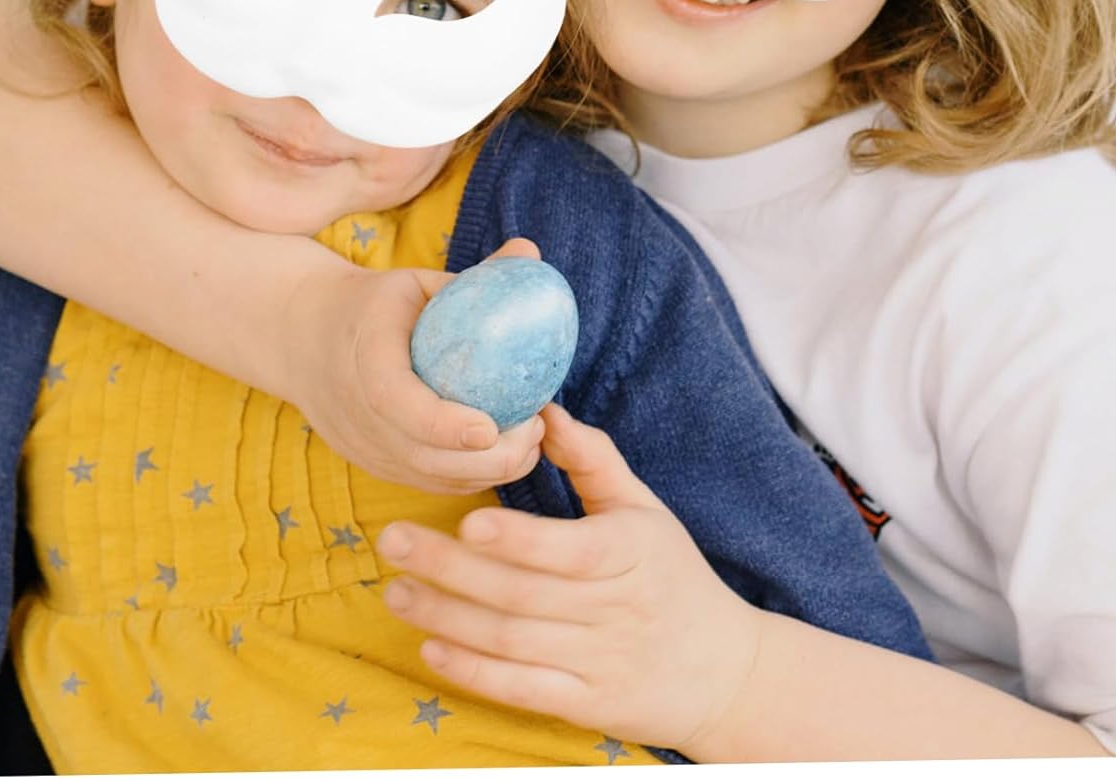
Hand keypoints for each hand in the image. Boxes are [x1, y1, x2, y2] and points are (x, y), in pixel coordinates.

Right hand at [277, 237, 546, 493]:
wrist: (301, 337)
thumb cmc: (373, 304)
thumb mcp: (415, 281)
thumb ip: (475, 276)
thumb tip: (531, 252)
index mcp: (363, 354)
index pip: (394, 401)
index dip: (442, 423)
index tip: (490, 428)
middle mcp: (355, 411)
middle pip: (420, 456)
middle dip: (485, 458)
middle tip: (535, 428)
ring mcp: (361, 445)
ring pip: (428, 479)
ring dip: (485, 472)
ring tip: (529, 442)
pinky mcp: (371, 464)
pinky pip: (425, 483)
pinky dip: (467, 479)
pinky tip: (502, 456)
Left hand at [375, 403, 762, 752]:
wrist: (724, 672)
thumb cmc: (673, 574)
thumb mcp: (645, 508)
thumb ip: (593, 459)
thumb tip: (542, 410)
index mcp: (630, 552)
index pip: (570, 550)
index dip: (518, 539)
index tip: (467, 520)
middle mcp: (614, 609)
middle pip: (522, 593)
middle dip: (450, 568)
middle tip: (392, 541)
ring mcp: (599, 662)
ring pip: (512, 641)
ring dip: (447, 617)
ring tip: (395, 590)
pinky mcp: (586, 705)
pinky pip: (522, 690)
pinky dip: (474, 673)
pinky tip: (431, 648)